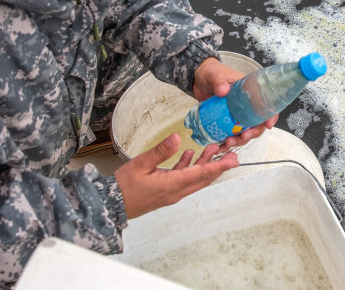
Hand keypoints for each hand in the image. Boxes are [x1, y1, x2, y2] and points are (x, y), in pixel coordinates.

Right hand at [114, 133, 238, 219]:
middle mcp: (175, 192)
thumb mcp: (141, 164)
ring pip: (194, 179)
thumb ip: (160, 151)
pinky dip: (188, 167)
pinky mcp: (165, 192)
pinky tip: (189, 155)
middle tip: (231, 155)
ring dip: (203, 164)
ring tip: (211, 149)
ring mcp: (170, 193)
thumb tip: (176, 138)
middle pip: (202, 179)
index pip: (201, 174)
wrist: (111, 205)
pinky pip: (182, 179)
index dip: (218, 166)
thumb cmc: (124, 186)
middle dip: (217, 166)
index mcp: (172, 185)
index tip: (233, 160)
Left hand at [191, 57, 276, 153]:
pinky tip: (220, 146)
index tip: (268, 125)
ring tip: (228, 142)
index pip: (266, 105)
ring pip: (244, 131)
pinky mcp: (227, 121)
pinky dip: (227, 142)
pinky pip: (231, 134)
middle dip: (252, 133)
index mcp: (250, 92)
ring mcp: (237, 115)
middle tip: (242, 137)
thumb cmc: (210, 73)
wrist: (197, 79)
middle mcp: (246, 105)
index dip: (271, 116)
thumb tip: (223, 91)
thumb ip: (218, 82)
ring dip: (239, 140)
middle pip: (257, 123)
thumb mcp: (215, 75)